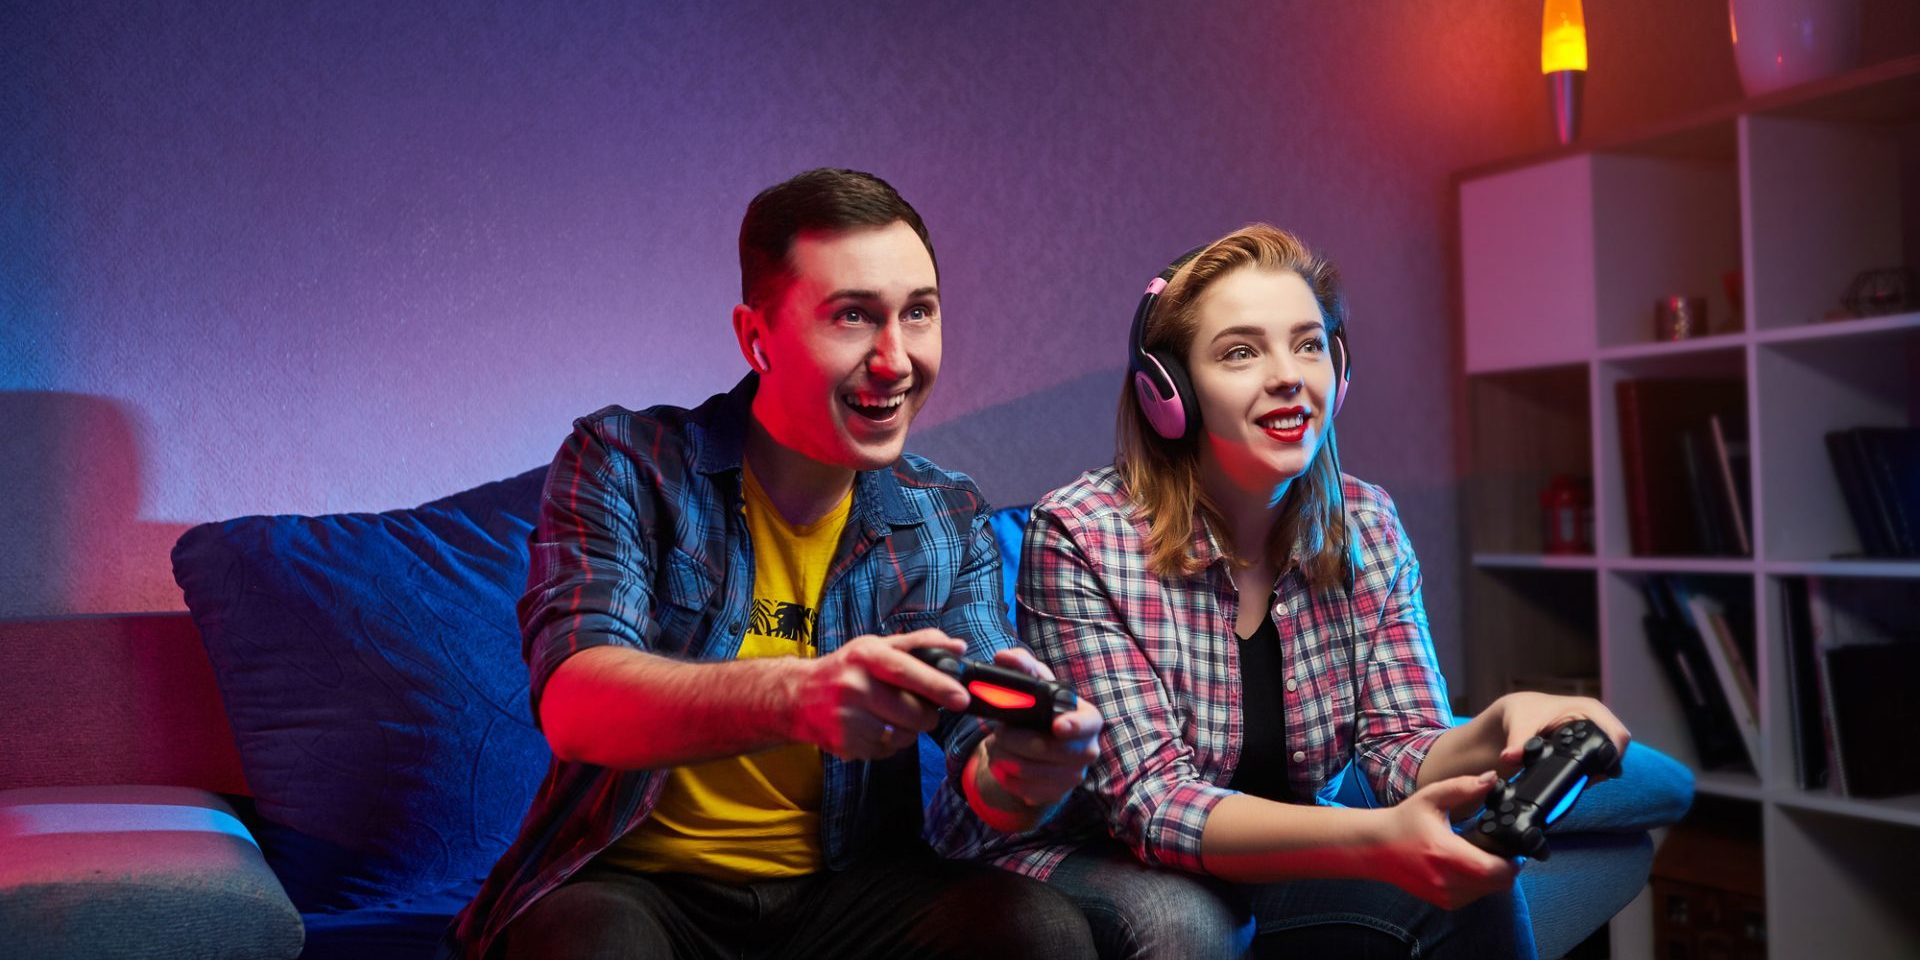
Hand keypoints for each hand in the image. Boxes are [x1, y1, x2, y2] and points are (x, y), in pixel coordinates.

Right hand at [790, 629, 969, 759]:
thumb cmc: (846, 668)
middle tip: (922, 709)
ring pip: (903, 736)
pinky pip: (886, 750)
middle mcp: (854, 686)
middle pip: (911, 713)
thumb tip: (958, 647)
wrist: (797, 696)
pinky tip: (874, 727)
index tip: (961, 698)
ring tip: (892, 716)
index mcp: (865, 656)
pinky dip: (889, 742)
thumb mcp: (876, 646)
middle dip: (927, 715)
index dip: (937, 686)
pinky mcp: (845, 744)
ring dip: (908, 730)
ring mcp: (847, 719)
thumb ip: (918, 644)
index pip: (907, 671)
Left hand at [974, 648, 1102, 809]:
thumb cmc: (1042, 708)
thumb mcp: (1036, 683)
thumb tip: (1003, 657)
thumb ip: (1022, 665)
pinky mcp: (1055, 794)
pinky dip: (1004, 776)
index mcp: (1088, 719)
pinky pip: (1022, 789)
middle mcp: (1087, 750)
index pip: (1087, 724)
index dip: (1073, 726)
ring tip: (996, 744)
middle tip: (999, 731)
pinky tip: (1003, 763)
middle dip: (1013, 739)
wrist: (1040, 745)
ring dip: (1003, 757)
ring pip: (1028, 771)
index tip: (1057, 727)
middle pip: (1046, 749)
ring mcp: (1073, 776)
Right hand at [1373, 773, 1521, 908]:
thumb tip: (1492, 779)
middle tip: (1499, 847)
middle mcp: (1447, 880)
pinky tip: (1469, 864)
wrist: (1376, 848)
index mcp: (1446, 853)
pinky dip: (1480, 882)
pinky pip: (1476, 895)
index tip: (1511, 845)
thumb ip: (1463, 787)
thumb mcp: (1431, 797)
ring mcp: (1446, 895)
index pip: (1495, 870)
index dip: (1511, 861)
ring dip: (1494, 875)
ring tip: (1482, 853)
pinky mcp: (1445, 902)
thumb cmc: (1403, 822)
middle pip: (1499, 883)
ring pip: (1490, 891)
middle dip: (1506, 866)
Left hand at [1495, 693, 1630, 776]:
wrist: (1517, 712)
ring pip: (1611, 756)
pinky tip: (1576, 776)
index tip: (1594, 775)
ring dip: (1598, 771)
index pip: (1617, 735)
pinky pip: (1601, 758)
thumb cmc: (1522, 711)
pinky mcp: (1590, 741)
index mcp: (1588, 709)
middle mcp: (1597, 718)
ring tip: (1578, 780)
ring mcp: (1596, 730)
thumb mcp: (1519, 725)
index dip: (1612, 757)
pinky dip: (1592, 769)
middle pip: (1618, 748)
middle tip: (1584, 782)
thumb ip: (1518, 743)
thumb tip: (1510, 757)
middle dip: (1604, 768)